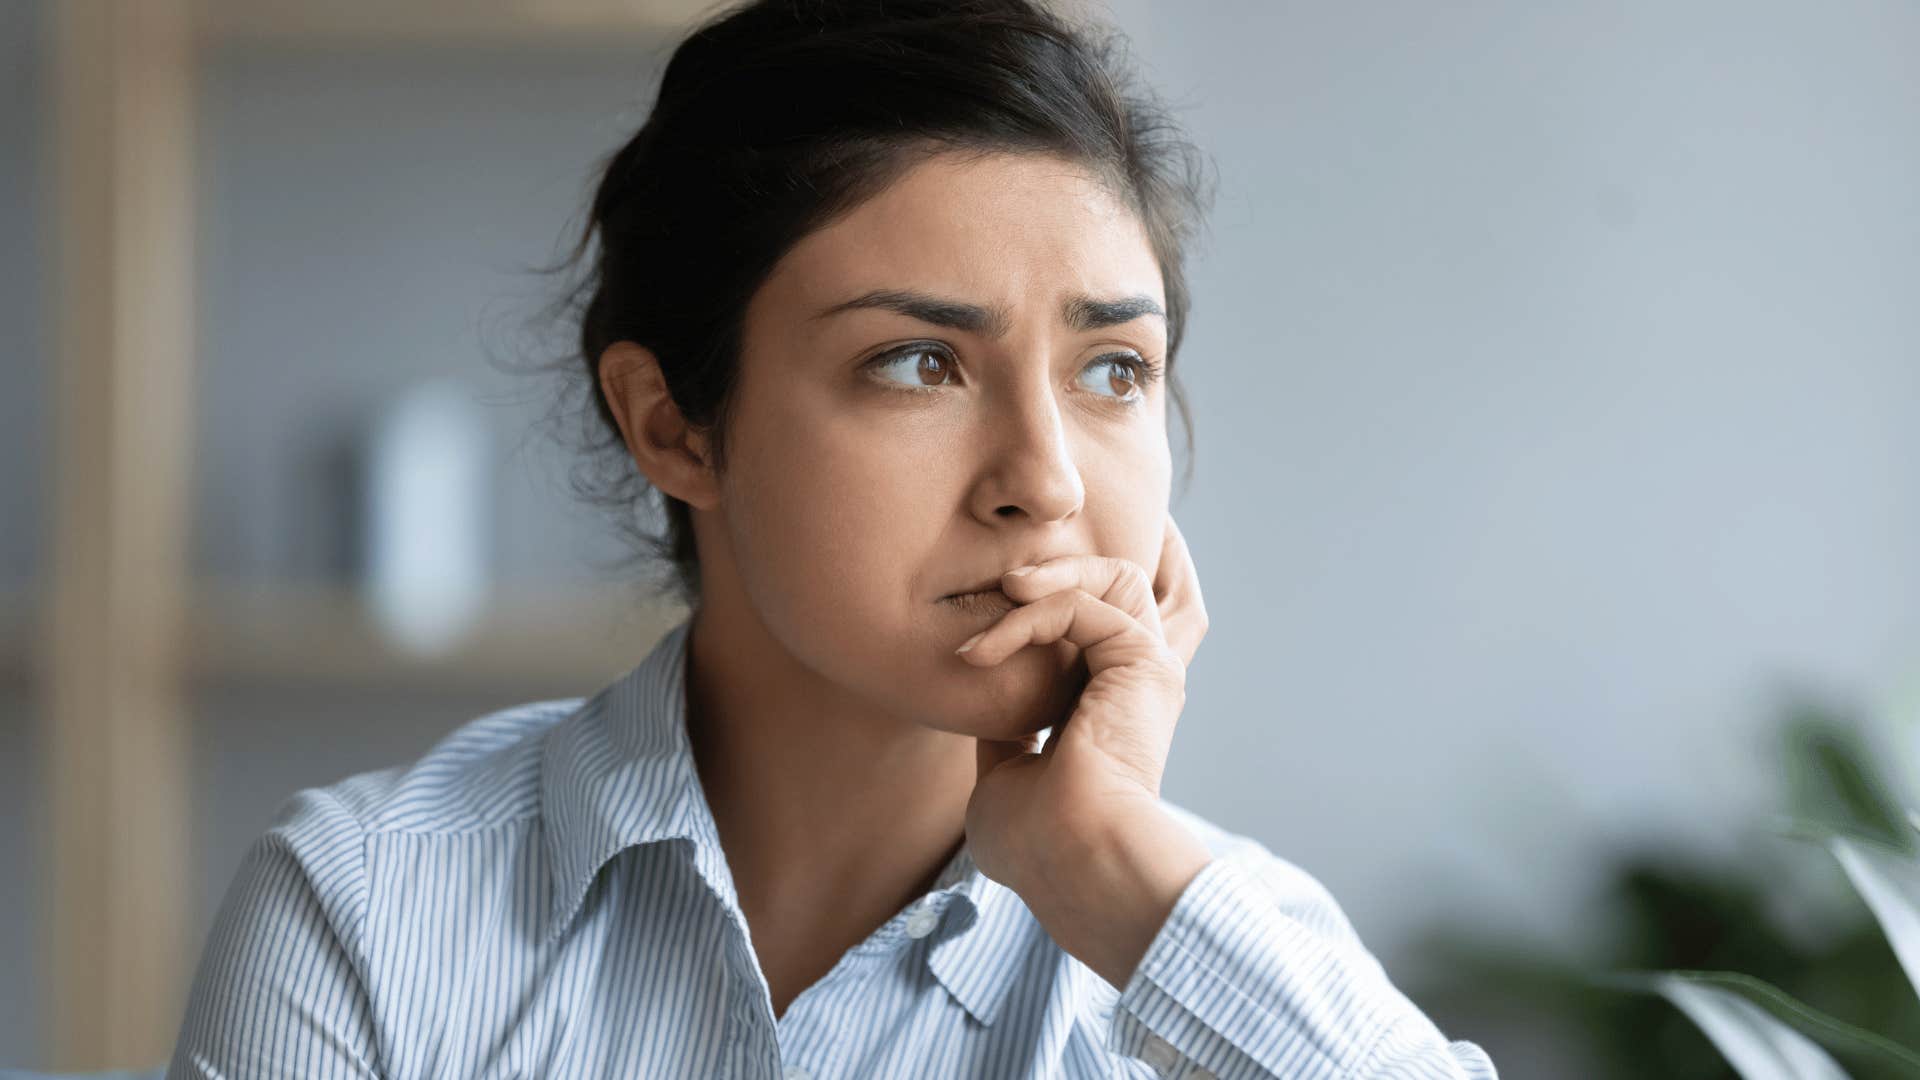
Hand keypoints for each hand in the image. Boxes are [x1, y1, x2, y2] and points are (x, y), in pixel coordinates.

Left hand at [959, 513, 1208, 893]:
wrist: (1069, 860)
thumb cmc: (1034, 844)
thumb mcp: (1002, 777)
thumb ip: (1001, 732)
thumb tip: (982, 706)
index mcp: (1111, 709)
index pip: (1102, 627)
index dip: (1062, 596)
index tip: (1000, 592)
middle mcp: (1137, 683)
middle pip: (1127, 584)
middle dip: (1071, 561)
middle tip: (1004, 580)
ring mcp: (1146, 669)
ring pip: (1117, 577)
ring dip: (1052, 575)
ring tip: (1001, 594)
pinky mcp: (1142, 660)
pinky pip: (1082, 605)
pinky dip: (1028, 616)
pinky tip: (984, 650)